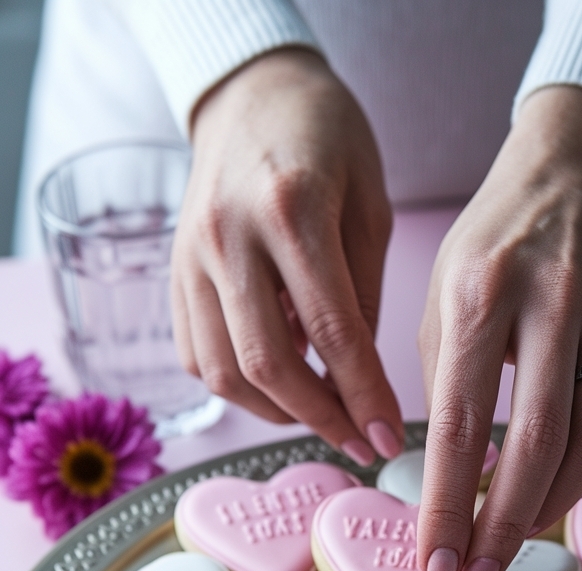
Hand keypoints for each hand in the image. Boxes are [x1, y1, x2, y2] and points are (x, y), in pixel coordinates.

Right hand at [172, 49, 402, 465]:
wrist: (251, 95)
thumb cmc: (326, 140)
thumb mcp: (370, 204)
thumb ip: (364, 294)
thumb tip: (360, 381)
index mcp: (289, 209)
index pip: (332, 332)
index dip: (363, 397)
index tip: (388, 439)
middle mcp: (228, 236)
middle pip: (269, 364)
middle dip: (322, 419)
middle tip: (361, 442)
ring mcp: (190, 258)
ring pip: (225, 373)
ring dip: (278, 411)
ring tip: (323, 413)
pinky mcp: (172, 275)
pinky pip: (198, 358)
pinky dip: (239, 388)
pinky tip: (278, 386)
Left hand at [417, 85, 581, 570]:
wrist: (573, 181)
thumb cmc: (491, 247)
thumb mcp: (440, 300)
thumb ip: (441, 387)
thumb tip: (443, 481)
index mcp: (481, 293)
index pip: (459, 422)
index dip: (447, 503)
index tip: (436, 559)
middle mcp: (552, 306)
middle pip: (537, 443)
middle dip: (504, 523)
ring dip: (547, 510)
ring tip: (509, 542)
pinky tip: (548, 499)